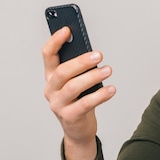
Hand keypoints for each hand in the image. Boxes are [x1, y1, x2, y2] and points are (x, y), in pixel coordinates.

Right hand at [42, 26, 115, 159]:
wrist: (78, 129)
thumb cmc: (79, 100)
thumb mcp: (77, 82)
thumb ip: (80, 69)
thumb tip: (93, 53)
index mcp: (50, 76)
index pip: (47, 55)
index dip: (55, 41)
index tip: (68, 30)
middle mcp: (51, 89)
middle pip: (62, 71)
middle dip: (81, 61)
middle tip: (99, 55)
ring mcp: (58, 104)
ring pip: (73, 87)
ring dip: (93, 77)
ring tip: (108, 70)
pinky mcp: (70, 117)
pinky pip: (85, 104)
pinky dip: (100, 95)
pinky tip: (112, 89)